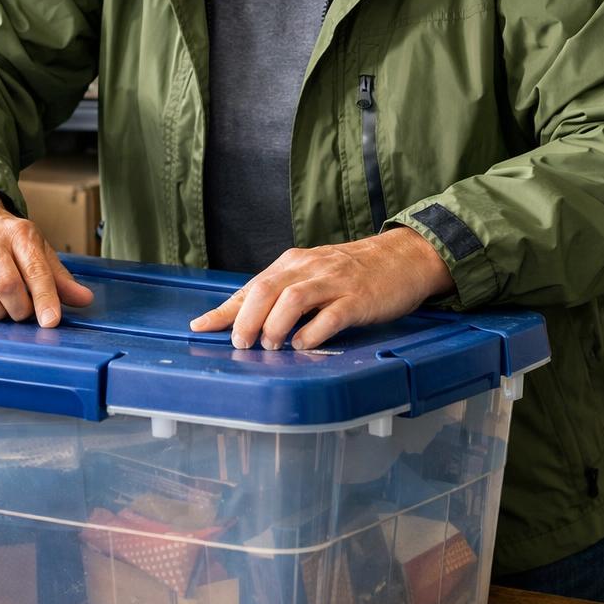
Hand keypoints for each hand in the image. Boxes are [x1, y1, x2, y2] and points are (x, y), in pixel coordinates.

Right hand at [0, 189, 92, 325]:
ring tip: (2, 310)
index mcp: (19, 234)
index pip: (35, 269)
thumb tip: (84, 299)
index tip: (51, 320)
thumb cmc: (4, 239)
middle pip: (6, 284)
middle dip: (19, 309)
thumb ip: (58, 277)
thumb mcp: (36, 249)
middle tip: (23, 312)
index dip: (45, 298)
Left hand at [190, 230, 453, 350]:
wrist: (403, 257)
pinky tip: (303, 346)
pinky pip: (330, 315)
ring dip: (275, 326)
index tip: (200, 327)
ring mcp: (334, 283)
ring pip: (293, 299)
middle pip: (265, 290)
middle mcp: (309, 269)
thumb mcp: (312, 274)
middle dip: (246, 320)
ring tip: (270, 346)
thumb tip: (244, 319)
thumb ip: (282, 293)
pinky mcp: (358, 299)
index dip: (224, 309)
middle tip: (241, 344)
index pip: (250, 286)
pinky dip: (312, 333)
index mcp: (293, 264)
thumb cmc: (352, 272)